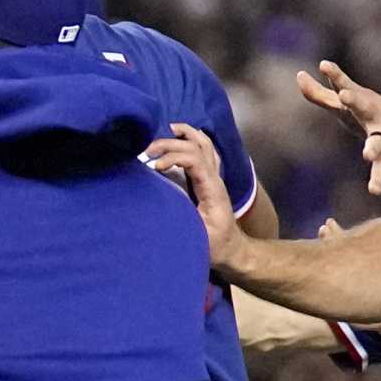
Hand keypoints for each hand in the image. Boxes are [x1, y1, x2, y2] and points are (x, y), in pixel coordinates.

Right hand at [145, 122, 241, 269]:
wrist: (233, 250)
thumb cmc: (214, 246)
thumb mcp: (197, 237)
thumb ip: (181, 220)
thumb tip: (157, 206)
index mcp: (212, 189)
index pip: (194, 159)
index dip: (172, 157)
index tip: (154, 167)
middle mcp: (215, 178)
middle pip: (197, 145)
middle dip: (171, 143)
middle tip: (148, 151)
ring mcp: (214, 176)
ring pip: (205, 143)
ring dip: (185, 134)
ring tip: (165, 130)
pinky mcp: (209, 179)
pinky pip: (205, 150)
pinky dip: (191, 139)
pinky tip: (177, 138)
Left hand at [297, 61, 380, 195]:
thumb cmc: (373, 113)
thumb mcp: (349, 103)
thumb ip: (321, 93)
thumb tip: (298, 76)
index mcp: (361, 100)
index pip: (345, 86)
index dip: (335, 76)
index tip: (324, 65)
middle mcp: (375, 114)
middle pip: (364, 106)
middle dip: (355, 101)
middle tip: (346, 96)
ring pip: (378, 142)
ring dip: (372, 147)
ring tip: (367, 155)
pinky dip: (378, 180)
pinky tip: (373, 190)